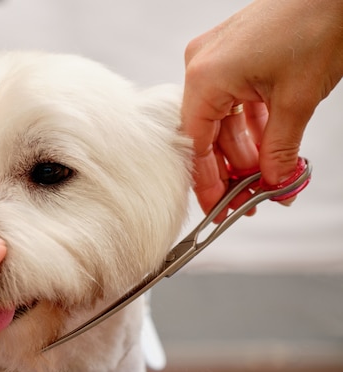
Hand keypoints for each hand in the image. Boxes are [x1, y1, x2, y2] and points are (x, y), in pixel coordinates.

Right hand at [182, 0, 342, 217]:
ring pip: (223, 120)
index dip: (207, 181)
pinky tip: (269, 146)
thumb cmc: (316, 23)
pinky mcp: (233, 55)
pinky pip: (235, 100)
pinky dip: (252, 125)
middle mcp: (202, 67)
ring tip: (267, 175)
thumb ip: (279, 149)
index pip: (196, 144)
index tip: (218, 207)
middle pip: (208, 134)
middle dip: (232, 168)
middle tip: (249, 197)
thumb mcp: (296, 101)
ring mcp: (216, 59)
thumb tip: (272, 183)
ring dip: (245, 149)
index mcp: (205, 77)